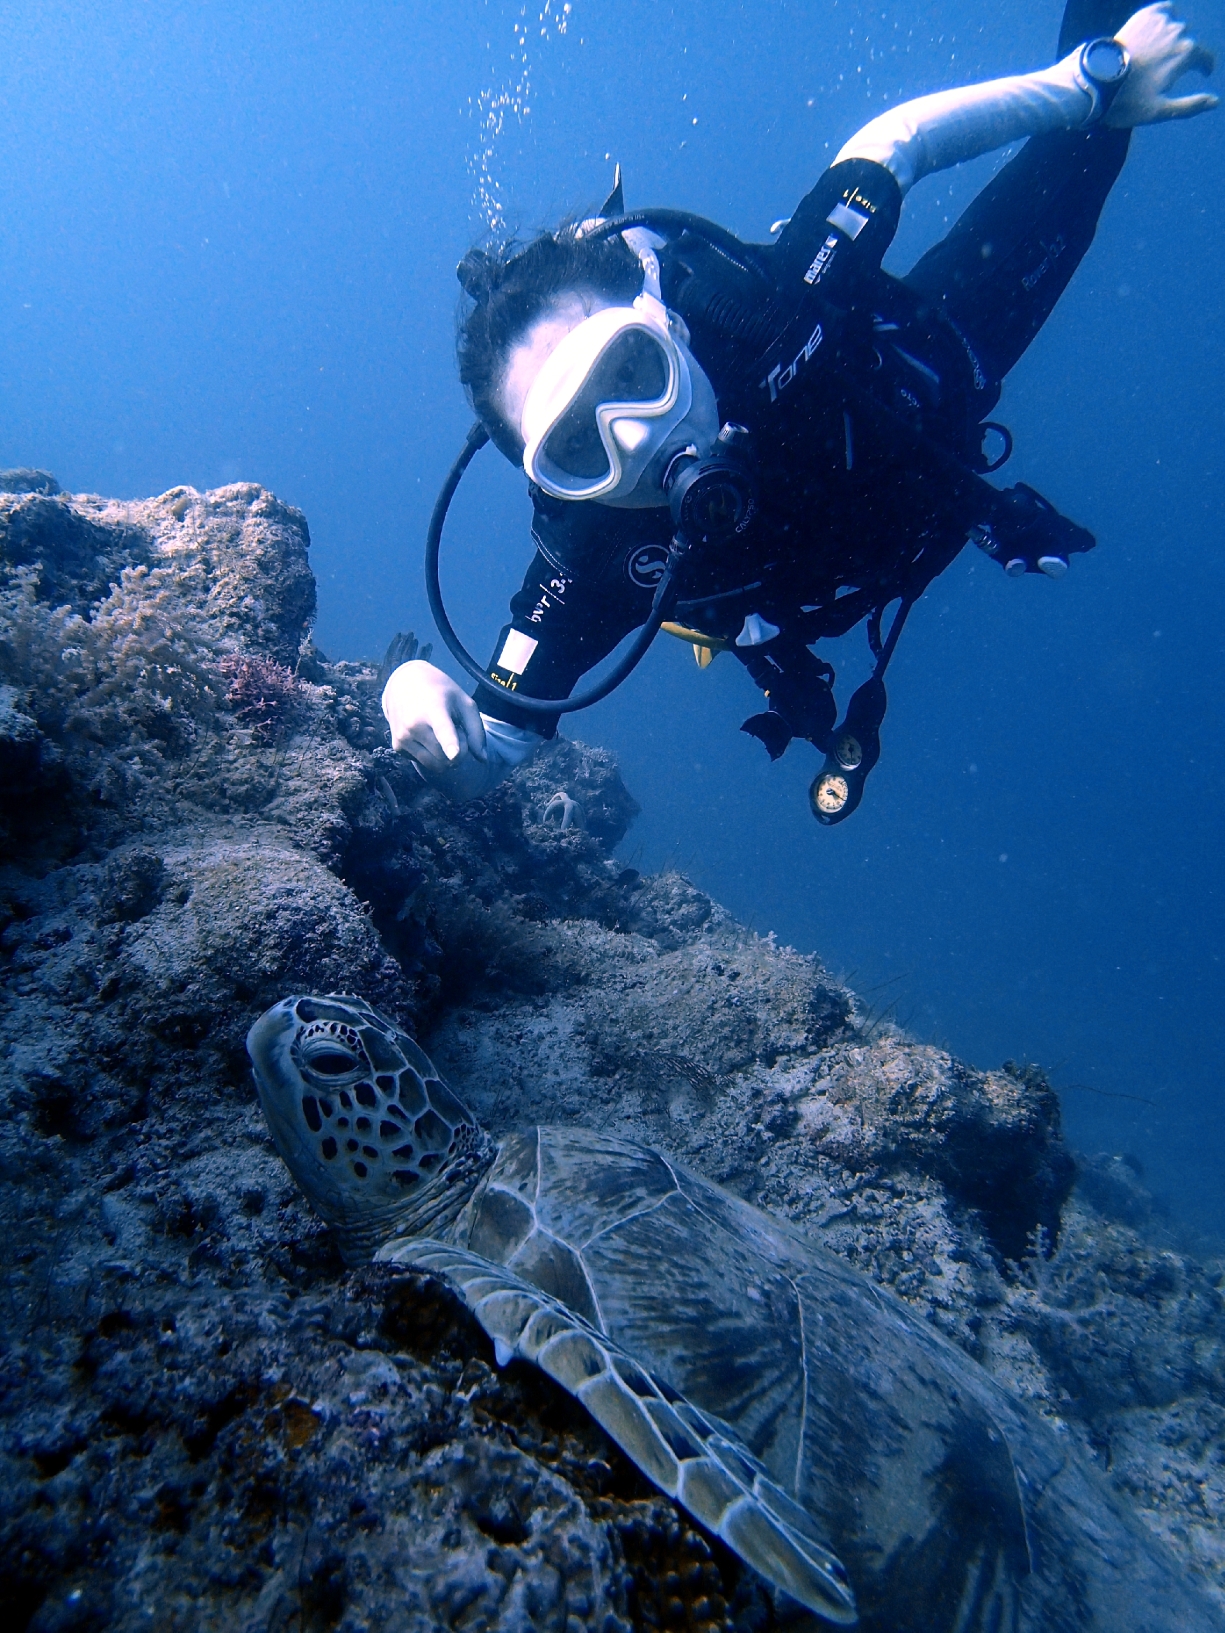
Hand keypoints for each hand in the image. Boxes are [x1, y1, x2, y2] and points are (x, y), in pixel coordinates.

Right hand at [381, 660, 486, 773]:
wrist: (403, 684)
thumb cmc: (441, 693)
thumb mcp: (464, 703)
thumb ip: (476, 730)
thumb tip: (482, 759)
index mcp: (434, 709)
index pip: (443, 730)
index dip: (450, 744)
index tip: (454, 755)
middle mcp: (414, 724)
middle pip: (447, 758)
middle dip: (459, 752)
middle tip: (456, 731)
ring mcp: (403, 737)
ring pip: (436, 766)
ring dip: (445, 757)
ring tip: (441, 734)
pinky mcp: (397, 746)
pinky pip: (424, 763)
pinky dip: (432, 755)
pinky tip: (428, 735)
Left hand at [1107, 4, 1216, 126]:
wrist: (1097, 81)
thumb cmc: (1128, 101)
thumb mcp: (1159, 110)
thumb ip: (1189, 106)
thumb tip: (1215, 102)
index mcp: (1187, 54)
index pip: (1204, 58)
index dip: (1204, 67)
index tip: (1202, 72)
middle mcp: (1179, 32)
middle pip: (1188, 43)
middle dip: (1182, 55)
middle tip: (1166, 69)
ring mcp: (1162, 21)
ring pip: (1177, 27)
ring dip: (1173, 38)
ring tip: (1158, 53)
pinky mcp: (1145, 15)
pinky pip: (1165, 10)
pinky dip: (1165, 18)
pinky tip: (1158, 29)